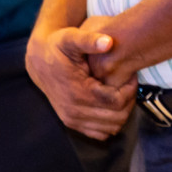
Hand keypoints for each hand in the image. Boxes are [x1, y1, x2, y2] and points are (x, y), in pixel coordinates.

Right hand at [25, 25, 135, 139]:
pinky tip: (112, 103)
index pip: (116, 102)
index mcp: (77, 92)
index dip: (129, 90)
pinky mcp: (71, 123)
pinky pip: (100, 134)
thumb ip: (90, 40)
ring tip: (122, 91)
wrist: (39, 60)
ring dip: (122, 112)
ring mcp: (72, 120)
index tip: (131, 76)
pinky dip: (111, 122)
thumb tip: (109, 42)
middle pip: (116, 118)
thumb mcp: (72, 38)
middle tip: (129, 84)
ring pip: (111, 128)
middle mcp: (74, 111)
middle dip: (129, 101)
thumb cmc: (58, 47)